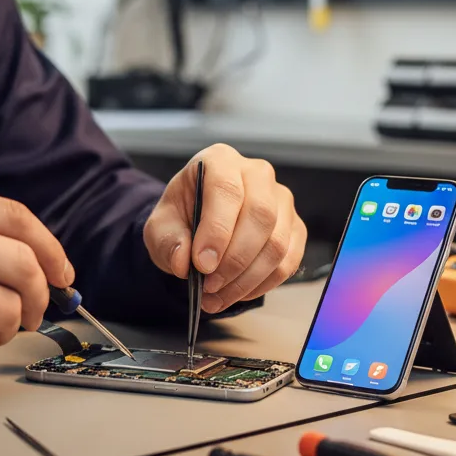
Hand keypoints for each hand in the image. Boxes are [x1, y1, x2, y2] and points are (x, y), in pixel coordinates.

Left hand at [143, 144, 306, 313]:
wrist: (197, 225)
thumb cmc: (181, 217)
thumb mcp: (160, 227)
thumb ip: (168, 242)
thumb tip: (184, 262)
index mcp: (220, 160)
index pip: (227, 190)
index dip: (216, 230)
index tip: (201, 264)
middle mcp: (257, 173)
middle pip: (260, 215)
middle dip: (234, 259)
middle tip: (209, 285)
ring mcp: (281, 200)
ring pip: (277, 243)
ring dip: (247, 278)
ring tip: (217, 296)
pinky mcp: (294, 228)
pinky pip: (288, 261)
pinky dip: (262, 284)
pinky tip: (237, 293)